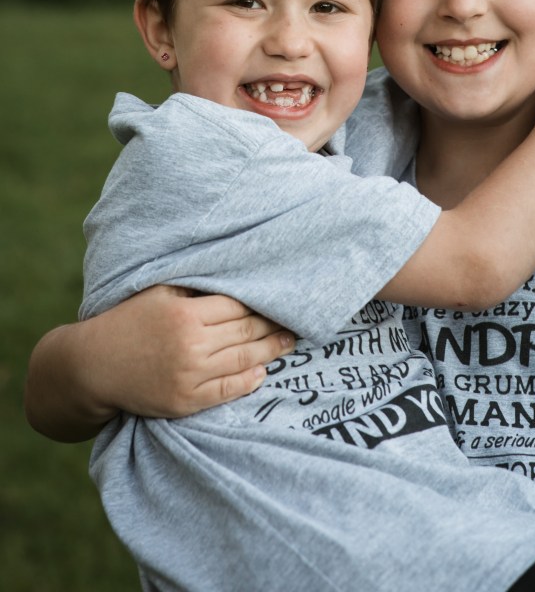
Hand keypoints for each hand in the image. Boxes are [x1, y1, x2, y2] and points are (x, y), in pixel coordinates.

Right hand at [92, 286, 294, 417]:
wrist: (94, 366)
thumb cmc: (128, 321)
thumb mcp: (158, 292)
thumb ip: (195, 287)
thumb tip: (233, 279)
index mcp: (185, 313)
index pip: (237, 306)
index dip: (262, 303)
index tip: (280, 300)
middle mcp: (191, 345)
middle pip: (246, 332)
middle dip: (273, 326)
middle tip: (294, 321)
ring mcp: (189, 376)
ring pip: (242, 361)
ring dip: (270, 352)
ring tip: (288, 343)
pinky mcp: (185, 401)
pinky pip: (226, 391)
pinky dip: (248, 382)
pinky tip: (263, 371)